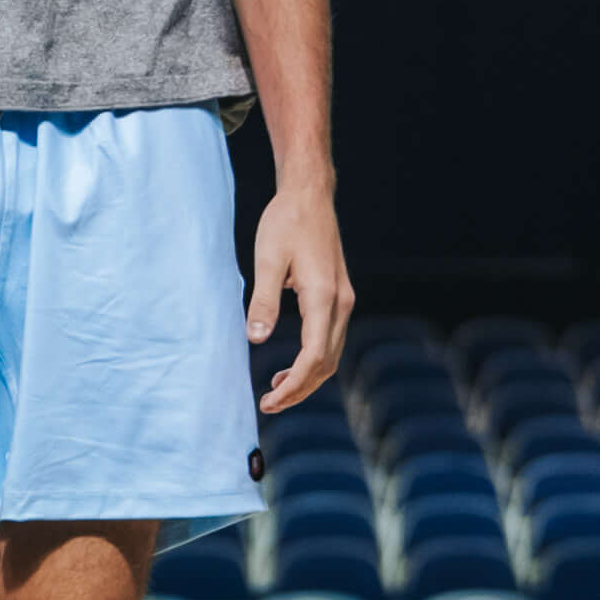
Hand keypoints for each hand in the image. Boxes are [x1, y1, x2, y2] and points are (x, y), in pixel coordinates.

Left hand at [248, 180, 352, 412]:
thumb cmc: (286, 222)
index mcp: (323, 296)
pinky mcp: (338, 295)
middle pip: (326, 362)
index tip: (269, 401)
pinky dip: (313, 360)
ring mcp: (343, 299)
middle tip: (268, 404)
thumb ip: (263, 301)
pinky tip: (290, 366)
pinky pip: (330, 339)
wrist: (309, 195)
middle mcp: (341, 302)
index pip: (313, 356)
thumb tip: (256, 340)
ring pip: (331, 354)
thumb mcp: (267, 259)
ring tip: (277, 391)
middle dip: (300, 389)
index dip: (293, 386)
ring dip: (307, 378)